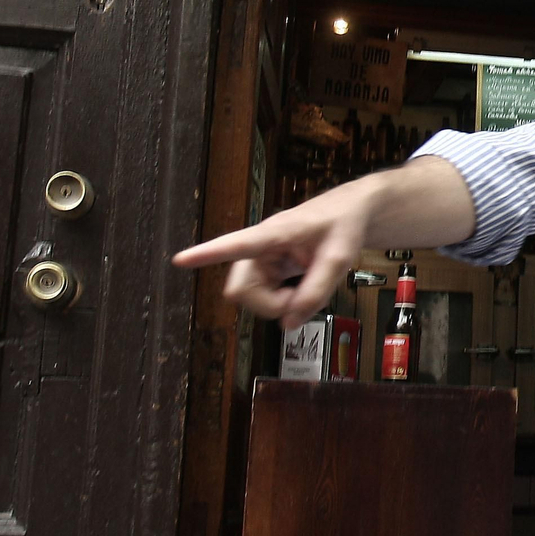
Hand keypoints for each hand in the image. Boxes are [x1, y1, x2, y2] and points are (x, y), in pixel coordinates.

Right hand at [172, 175, 380, 329]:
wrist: (353, 212)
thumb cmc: (343, 225)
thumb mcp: (338, 259)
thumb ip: (315, 292)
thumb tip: (289, 324)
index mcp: (274, 233)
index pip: (236, 243)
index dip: (207, 253)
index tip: (181, 259)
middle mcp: (261, 247)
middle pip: (240, 289)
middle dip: (266, 304)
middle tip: (298, 300)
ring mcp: (264, 259)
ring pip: (250, 297)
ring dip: (276, 304)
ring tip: (304, 290)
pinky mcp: (270, 269)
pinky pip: (263, 295)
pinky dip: (282, 300)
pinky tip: (299, 289)